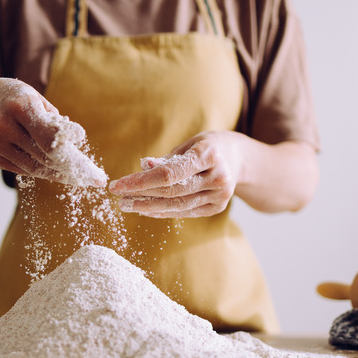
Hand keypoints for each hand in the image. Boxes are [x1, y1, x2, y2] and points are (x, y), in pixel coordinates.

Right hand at [0, 78, 105, 186]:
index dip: (70, 147)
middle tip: (94, 177)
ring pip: (35, 168)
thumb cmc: (18, 99)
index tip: (88, 153)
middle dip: (72, 168)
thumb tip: (74, 144)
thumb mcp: (37, 99)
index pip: (49, 135)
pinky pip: (23, 170)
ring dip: (59, 174)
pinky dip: (41, 171)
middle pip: (45, 156)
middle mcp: (3, 125)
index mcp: (20, 106)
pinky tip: (56, 172)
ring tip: (80, 178)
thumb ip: (55, 122)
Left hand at [109, 131, 242, 217]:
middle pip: (171, 191)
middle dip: (141, 195)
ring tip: (128, 205)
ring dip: (148, 207)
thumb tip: (143, 167)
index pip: (169, 173)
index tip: (118, 185)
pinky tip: (146, 209)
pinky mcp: (217, 208)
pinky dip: (163, 212)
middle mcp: (218, 177)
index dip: (141, 181)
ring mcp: (220, 195)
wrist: (239, 159)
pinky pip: (185, 212)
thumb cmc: (207, 147)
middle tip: (119, 197)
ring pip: (177, 205)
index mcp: (209, 154)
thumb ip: (167, 159)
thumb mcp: (188, 144)